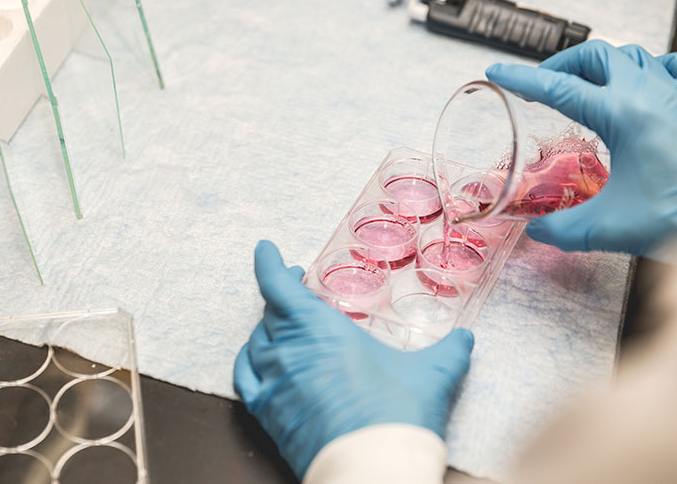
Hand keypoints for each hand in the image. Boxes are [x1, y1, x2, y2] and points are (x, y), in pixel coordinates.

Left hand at [234, 240, 473, 478]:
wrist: (372, 469)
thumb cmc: (396, 416)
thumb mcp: (431, 375)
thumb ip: (449, 352)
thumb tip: (465, 340)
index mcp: (317, 328)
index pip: (276, 283)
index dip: (268, 262)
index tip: (266, 249)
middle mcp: (287, 350)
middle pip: (271, 312)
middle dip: (282, 296)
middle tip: (299, 291)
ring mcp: (273, 382)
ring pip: (257, 342)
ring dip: (269, 328)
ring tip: (286, 325)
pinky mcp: (266, 413)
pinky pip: (244, 377)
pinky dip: (249, 361)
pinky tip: (260, 360)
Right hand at [486, 41, 676, 256]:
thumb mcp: (612, 228)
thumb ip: (565, 231)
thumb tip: (537, 232)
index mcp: (622, 115)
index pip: (558, 88)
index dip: (521, 79)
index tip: (497, 71)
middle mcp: (650, 94)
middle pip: (597, 56)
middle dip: (563, 64)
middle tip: (543, 83)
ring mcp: (675, 95)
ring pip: (633, 57)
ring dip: (601, 66)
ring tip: (584, 86)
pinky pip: (669, 69)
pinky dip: (647, 70)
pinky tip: (642, 86)